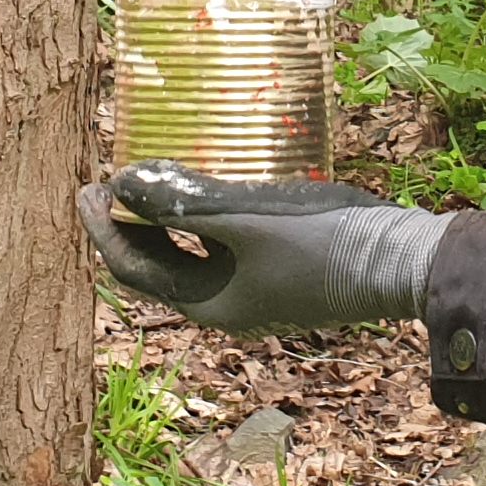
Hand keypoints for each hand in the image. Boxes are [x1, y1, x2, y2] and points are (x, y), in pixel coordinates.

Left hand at [76, 160, 450, 334]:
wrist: (399, 261)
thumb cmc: (322, 243)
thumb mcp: (245, 219)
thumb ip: (181, 201)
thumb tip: (119, 183)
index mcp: (208, 304)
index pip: (135, 267)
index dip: (104, 227)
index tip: (86, 186)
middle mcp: (226, 304)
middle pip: (159, 263)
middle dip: (130, 222)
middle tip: (106, 180)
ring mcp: (255, 289)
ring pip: (191, 253)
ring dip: (165, 219)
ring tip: (150, 180)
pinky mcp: (280, 270)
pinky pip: (222, 246)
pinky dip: (202, 219)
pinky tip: (209, 189)